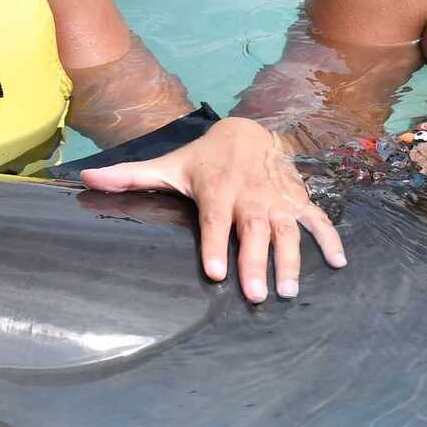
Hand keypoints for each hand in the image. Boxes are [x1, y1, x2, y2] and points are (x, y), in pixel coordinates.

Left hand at [78, 116, 345, 301]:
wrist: (248, 131)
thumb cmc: (203, 159)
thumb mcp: (168, 165)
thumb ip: (130, 176)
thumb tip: (87, 180)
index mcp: (218, 190)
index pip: (215, 222)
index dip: (214, 246)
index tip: (214, 272)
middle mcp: (250, 196)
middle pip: (253, 233)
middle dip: (255, 262)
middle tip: (255, 294)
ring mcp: (278, 199)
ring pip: (287, 231)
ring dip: (291, 260)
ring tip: (290, 290)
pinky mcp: (298, 200)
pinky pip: (318, 220)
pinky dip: (330, 239)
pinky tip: (339, 264)